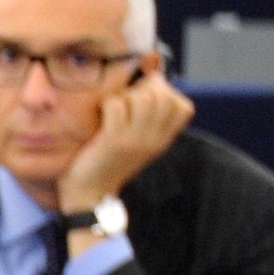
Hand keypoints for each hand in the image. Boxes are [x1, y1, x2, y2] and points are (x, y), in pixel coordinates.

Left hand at [57, 71, 193, 211]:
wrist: (89, 194)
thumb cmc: (107, 161)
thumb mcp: (136, 142)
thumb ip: (148, 118)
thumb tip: (151, 79)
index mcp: (163, 140)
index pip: (184, 106)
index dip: (164, 91)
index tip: (143, 95)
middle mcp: (154, 139)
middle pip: (163, 96)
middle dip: (141, 88)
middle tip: (124, 98)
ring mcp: (136, 140)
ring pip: (142, 98)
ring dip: (124, 94)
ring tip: (113, 107)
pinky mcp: (114, 141)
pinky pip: (117, 105)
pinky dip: (107, 103)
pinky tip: (100, 114)